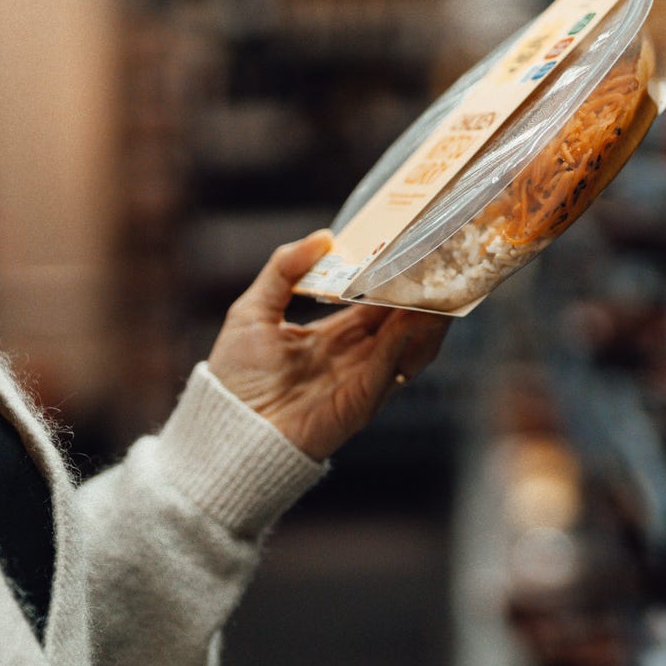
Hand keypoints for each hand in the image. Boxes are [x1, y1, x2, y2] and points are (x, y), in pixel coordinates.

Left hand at [207, 231, 451, 461]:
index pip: (375, 302)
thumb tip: (324, 236)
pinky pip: (389, 367)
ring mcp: (362, 379)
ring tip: (438, 285)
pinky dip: (403, 343)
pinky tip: (411, 317)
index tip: (408, 248)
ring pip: (408, 344)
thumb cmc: (236, 377)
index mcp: (333, 336)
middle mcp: (355, 356)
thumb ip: (284, 270)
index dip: (392, 278)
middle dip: (420, 292)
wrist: (227, 429)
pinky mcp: (362, 401)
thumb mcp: (253, 310)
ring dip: (425, 317)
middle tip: (438, 259)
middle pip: (400, 320)